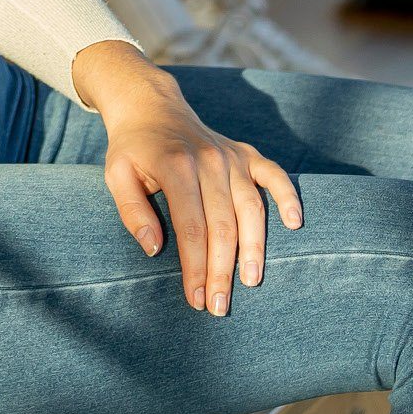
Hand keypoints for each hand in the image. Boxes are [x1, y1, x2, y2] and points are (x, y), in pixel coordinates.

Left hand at [72, 42, 303, 311]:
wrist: (152, 105)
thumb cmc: (133, 148)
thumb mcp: (117, 175)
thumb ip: (133, 212)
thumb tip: (154, 250)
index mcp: (176, 166)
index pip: (190, 227)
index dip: (195, 266)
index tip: (196, 300)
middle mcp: (209, 160)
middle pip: (222, 225)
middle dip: (222, 270)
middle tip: (219, 307)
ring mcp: (230, 156)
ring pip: (250, 208)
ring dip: (254, 248)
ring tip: (251, 282)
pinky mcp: (245, 154)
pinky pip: (274, 175)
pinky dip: (288, 196)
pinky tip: (295, 223)